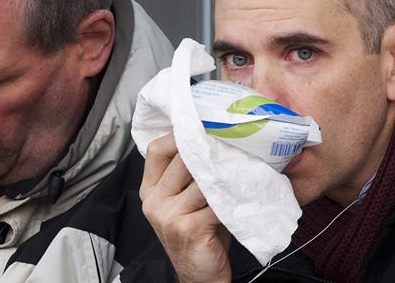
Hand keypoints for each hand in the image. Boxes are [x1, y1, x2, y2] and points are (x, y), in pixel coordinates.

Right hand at [139, 134, 231, 282]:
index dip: (178, 136)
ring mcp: (169, 215)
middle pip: (180, 160)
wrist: (200, 276)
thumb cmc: (199, 234)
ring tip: (243, 162)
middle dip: (208, 150)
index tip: (201, 127)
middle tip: (231, 140)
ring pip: (202, 179)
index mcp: (150, 191)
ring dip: (225, 172)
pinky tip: (245, 190)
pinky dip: (233, 194)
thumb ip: (190, 176)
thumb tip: (215, 141)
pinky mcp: (189, 228)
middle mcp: (155, 201)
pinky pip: (215, 202)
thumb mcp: (186, 201)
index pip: (156, 151)